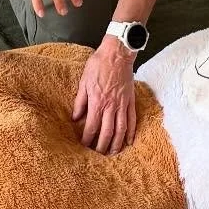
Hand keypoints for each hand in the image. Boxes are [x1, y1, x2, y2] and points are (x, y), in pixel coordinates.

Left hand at [72, 36, 137, 154]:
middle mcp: (111, 106)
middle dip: (102, 146)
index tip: (84, 146)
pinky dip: (131, 132)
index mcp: (97, 102)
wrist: (117, 53)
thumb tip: (75, 117)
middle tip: (98, 155)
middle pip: (107, 132)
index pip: (91, 126)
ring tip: (114, 153)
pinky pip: (132, 119)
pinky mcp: (130, 101)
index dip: (87, 138)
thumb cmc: (98, 65)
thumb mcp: (84, 82)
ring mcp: (123, 104)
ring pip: (121, 129)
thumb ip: (80, 101)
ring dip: (117, 143)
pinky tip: (129, 141)